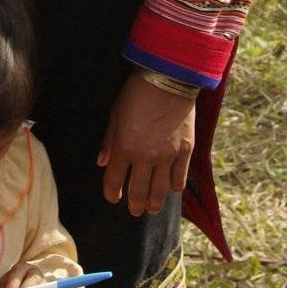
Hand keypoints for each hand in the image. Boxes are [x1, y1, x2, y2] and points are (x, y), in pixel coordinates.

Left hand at [97, 71, 195, 216]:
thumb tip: (102, 162)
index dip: (111, 193)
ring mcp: (167, 156)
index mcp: (124, 147)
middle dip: (134, 205)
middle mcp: (145, 157)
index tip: (113, 197)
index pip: (113, 181)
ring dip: (154, 204)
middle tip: (134, 210)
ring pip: (160, 193)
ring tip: (151, 208)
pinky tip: (171, 188)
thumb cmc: (137, 92)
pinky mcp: (185, 151)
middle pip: (138, 193)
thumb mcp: (116, 113)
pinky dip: (174, 188)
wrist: (169, 77)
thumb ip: (109, 140)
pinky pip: (179, 179)